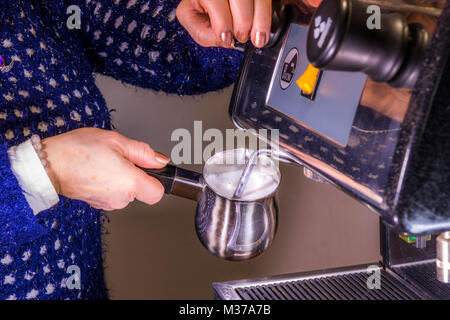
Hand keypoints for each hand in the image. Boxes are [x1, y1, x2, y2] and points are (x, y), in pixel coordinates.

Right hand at [42, 128, 168, 210]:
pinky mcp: (97, 204)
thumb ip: (143, 152)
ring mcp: (108, 203)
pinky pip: (112, 194)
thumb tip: (160, 160)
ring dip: (120, 178)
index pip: (158, 193)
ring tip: (103, 163)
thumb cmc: (78, 150)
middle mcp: (121, 198)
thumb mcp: (116, 141)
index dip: (156, 180)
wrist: (47, 165)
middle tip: (117, 158)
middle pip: (140, 190)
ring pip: (126, 192)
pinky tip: (95, 171)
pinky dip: (108, 184)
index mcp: (130, 183)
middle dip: (134, 174)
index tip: (148, 169)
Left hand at [176, 0, 271, 47]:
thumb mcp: (192, 19)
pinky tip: (263, 29)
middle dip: (243, 22)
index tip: (227, 38)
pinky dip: (267, 14)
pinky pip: (266, 0)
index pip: (215, 1)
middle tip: (241, 37)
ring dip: (261, 20)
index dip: (223, 23)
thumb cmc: (198, 4)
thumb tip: (227, 41)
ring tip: (258, 38)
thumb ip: (204, 33)